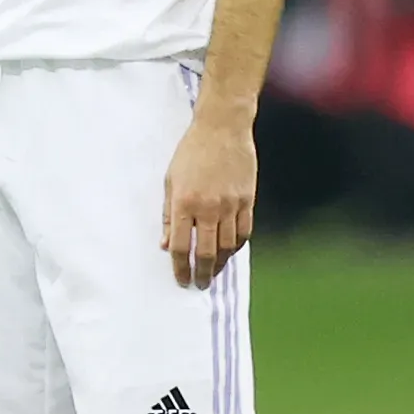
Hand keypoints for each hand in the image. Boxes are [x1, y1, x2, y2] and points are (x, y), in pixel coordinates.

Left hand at [163, 115, 256, 288]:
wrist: (222, 128)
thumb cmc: (192, 152)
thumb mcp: (170, 181)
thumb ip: (169, 216)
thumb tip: (166, 244)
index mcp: (184, 203)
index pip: (182, 247)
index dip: (181, 269)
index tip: (181, 280)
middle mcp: (208, 208)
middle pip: (207, 253)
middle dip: (202, 274)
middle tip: (200, 285)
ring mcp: (230, 204)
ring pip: (228, 246)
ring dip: (221, 264)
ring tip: (214, 271)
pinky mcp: (247, 199)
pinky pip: (244, 232)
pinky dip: (237, 246)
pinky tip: (230, 250)